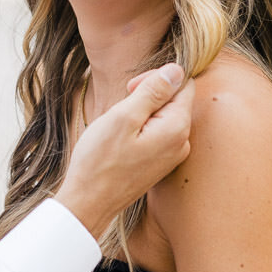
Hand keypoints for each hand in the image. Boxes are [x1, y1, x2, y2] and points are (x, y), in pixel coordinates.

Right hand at [55, 63, 193, 238]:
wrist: (89, 202)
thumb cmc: (100, 160)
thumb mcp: (124, 116)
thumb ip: (153, 91)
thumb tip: (177, 70)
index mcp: (177, 127)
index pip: (183, 84)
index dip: (156, 78)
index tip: (130, 88)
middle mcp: (182, 142)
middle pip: (175, 100)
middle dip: (148, 96)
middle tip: (121, 107)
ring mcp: (172, 155)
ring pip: (164, 116)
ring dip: (142, 113)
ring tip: (118, 127)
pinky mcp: (161, 163)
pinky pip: (157, 133)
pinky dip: (141, 129)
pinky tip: (121, 140)